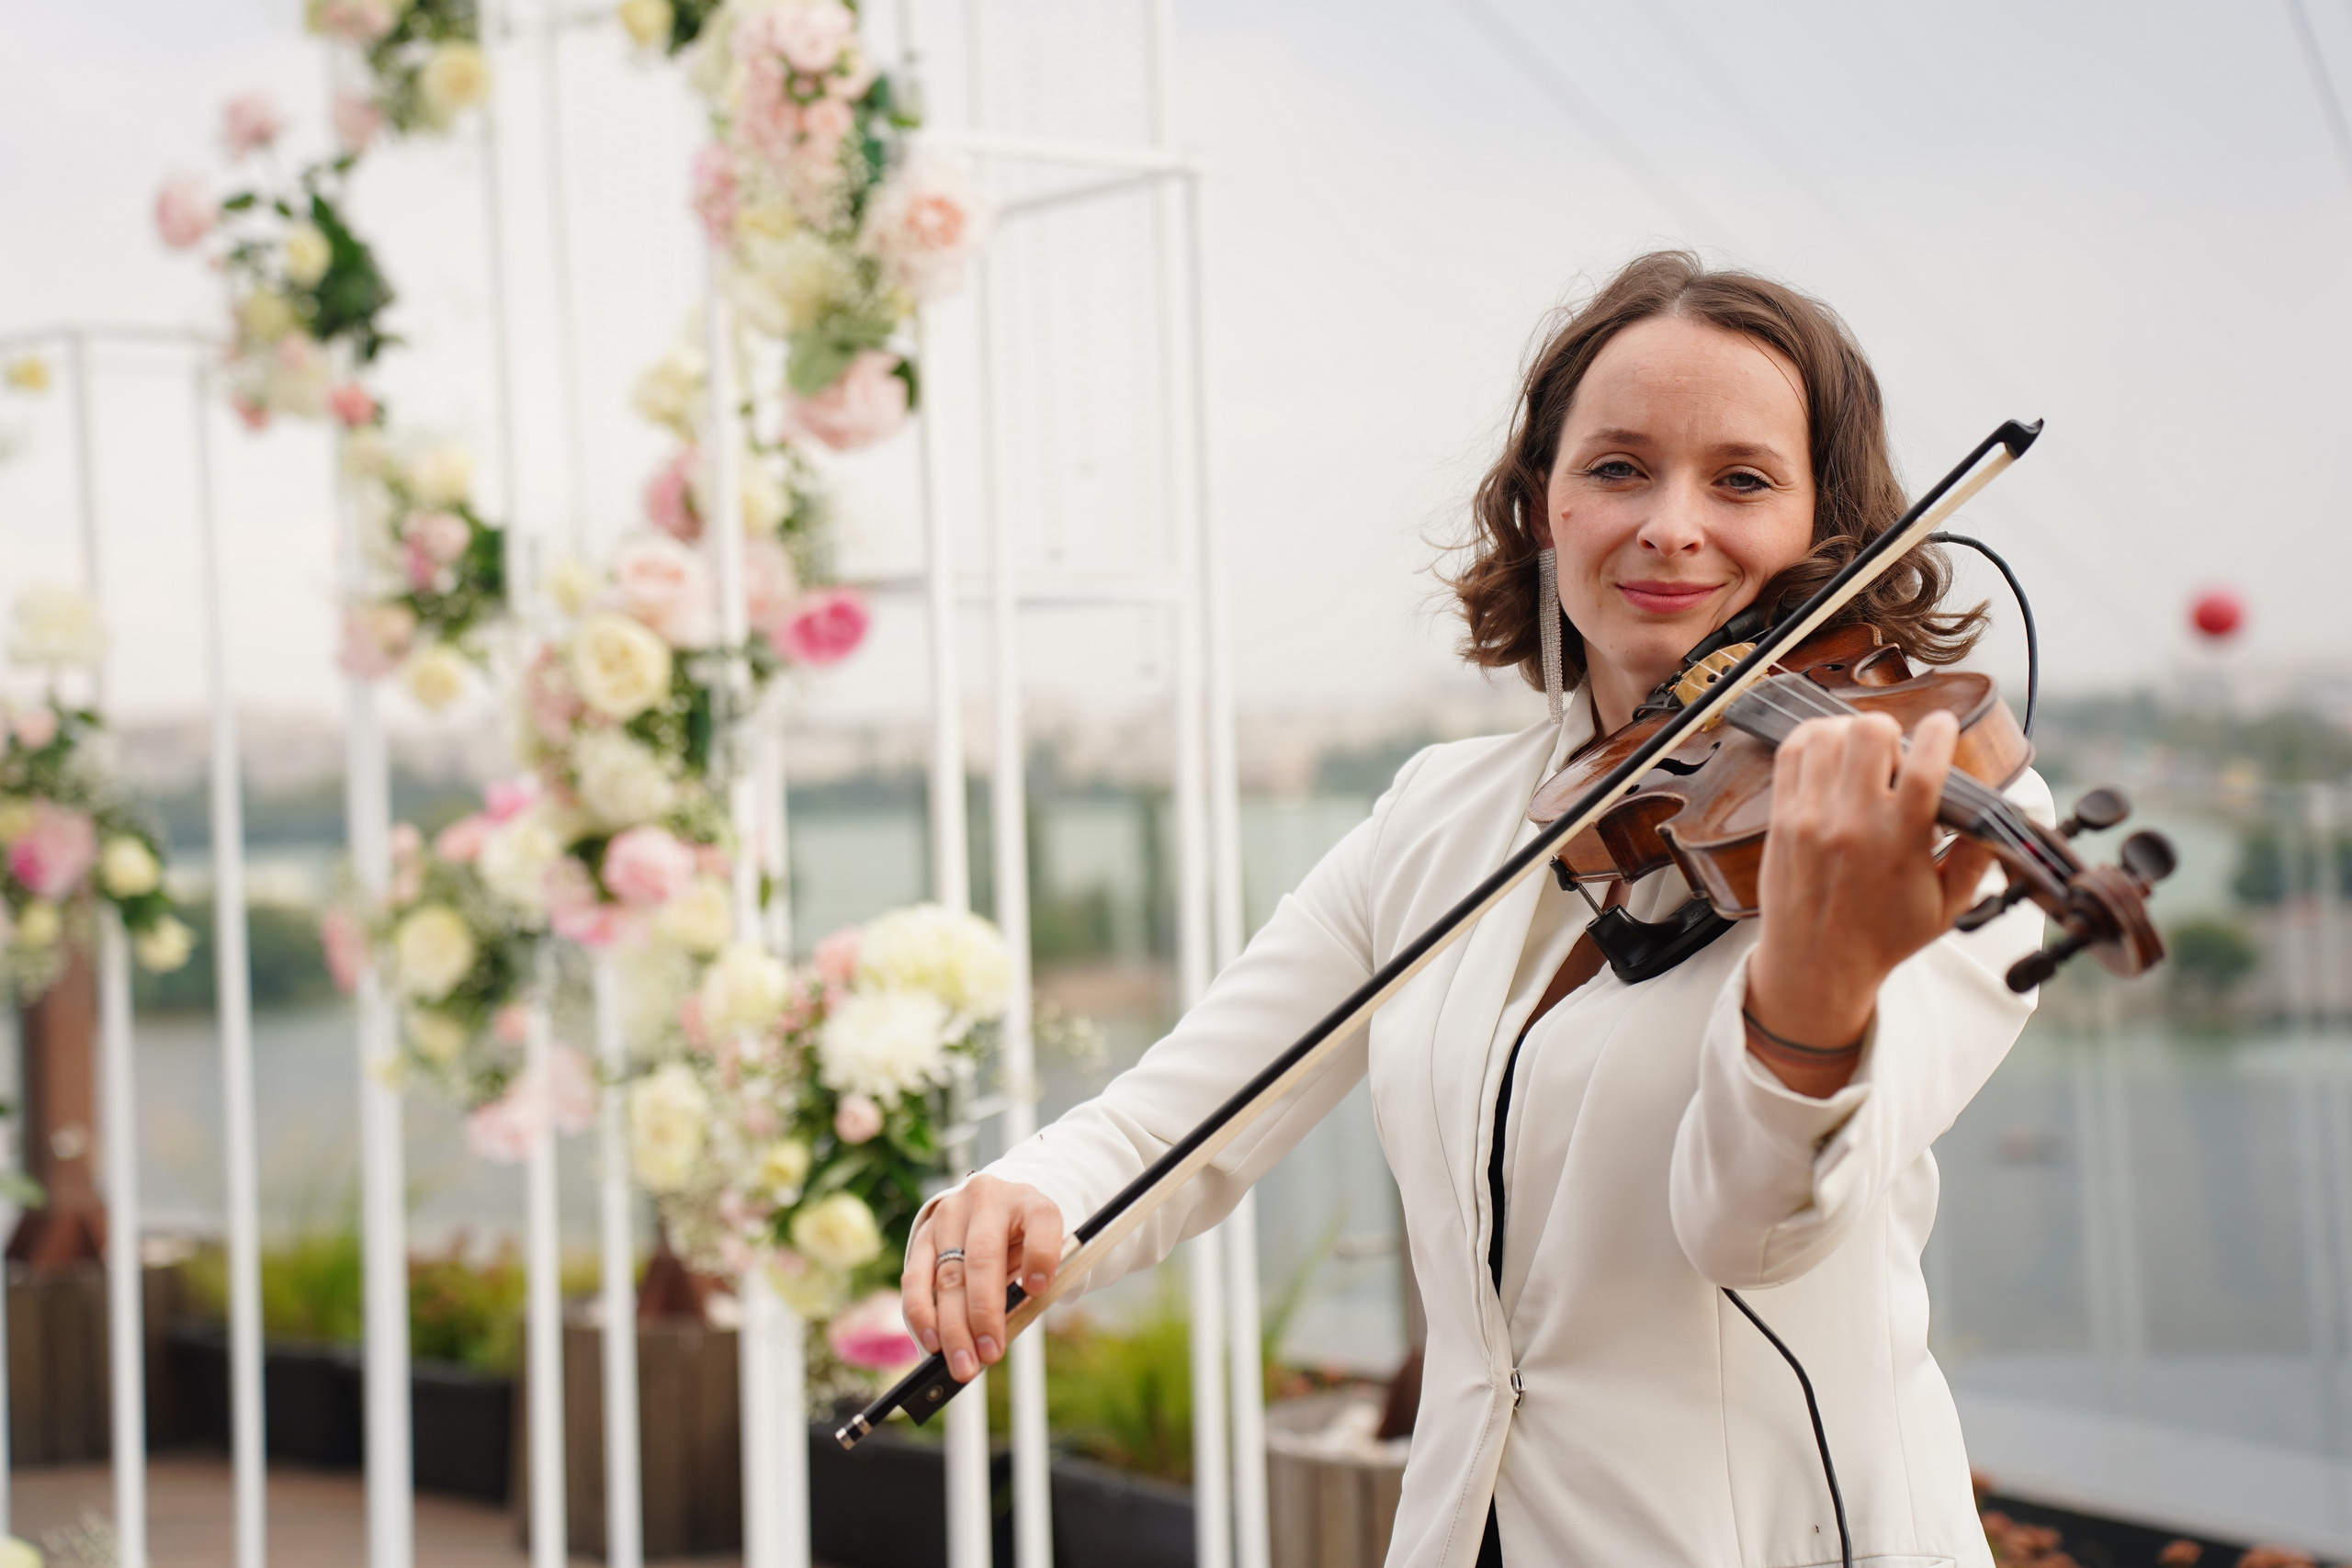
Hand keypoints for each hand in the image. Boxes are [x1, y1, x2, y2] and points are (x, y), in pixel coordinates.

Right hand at [900, 1174, 1065, 1382]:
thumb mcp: (1039, 1254)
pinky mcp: (924, 1232)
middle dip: (984, 1314)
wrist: (995, 1207)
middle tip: (989, 1355)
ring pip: (948, 1274)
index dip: (1041, 1256)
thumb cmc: (1023, 1241)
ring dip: (952, 1326)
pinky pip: (916, 1277)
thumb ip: (1029, 1284)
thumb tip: (999, 1335)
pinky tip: (931, 1341)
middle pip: (983, 1259)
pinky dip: (922, 1314)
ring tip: (961, 1362)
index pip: (1041, 1223)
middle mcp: (988, 1200)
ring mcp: (951, 1213)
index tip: (1037, 1289)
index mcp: (1030, 1202)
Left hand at [1745, 709, 1994, 1097]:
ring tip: (1860, 754)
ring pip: (1825, 735)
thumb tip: (2003, 812)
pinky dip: (1811, 739)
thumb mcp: (1946, 907)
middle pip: (1869, 734)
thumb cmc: (1883, 937)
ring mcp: (1811, 818)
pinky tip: (1828, 751)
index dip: (1938, 733)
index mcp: (1899, 842)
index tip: (1943, 725)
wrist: (1816, 965)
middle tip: (1894, 751)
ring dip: (1848, 732)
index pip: (1922, 767)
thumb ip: (1976, 856)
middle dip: (1889, 730)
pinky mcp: (1781, 818)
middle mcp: (1852, 824)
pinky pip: (1789, 753)